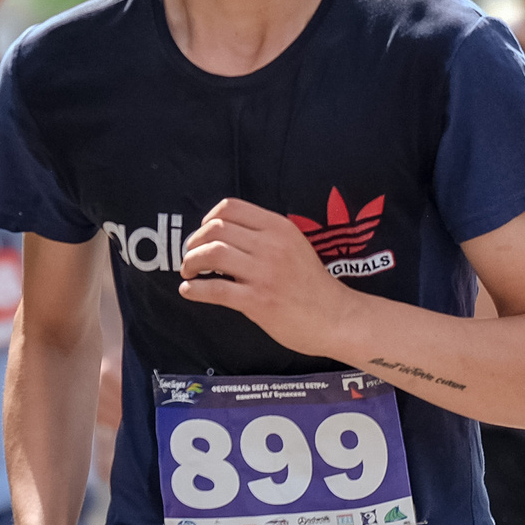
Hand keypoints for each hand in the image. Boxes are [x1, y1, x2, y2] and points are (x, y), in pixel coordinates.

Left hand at [177, 198, 352, 354]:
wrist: (336, 317)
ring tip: (189, 272)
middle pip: (215, 229)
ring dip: (191, 262)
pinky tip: (188, 290)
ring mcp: (264, 273)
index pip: (230, 207)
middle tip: (191, 256)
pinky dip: (194, 289)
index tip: (203, 233)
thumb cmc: (311, 284)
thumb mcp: (294, 245)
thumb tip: (221, 234)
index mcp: (278, 227)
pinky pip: (215, 289)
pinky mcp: (258, 301)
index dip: (208, 219)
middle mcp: (271, 245)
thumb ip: (265, 236)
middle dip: (194, 242)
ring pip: (211, 254)